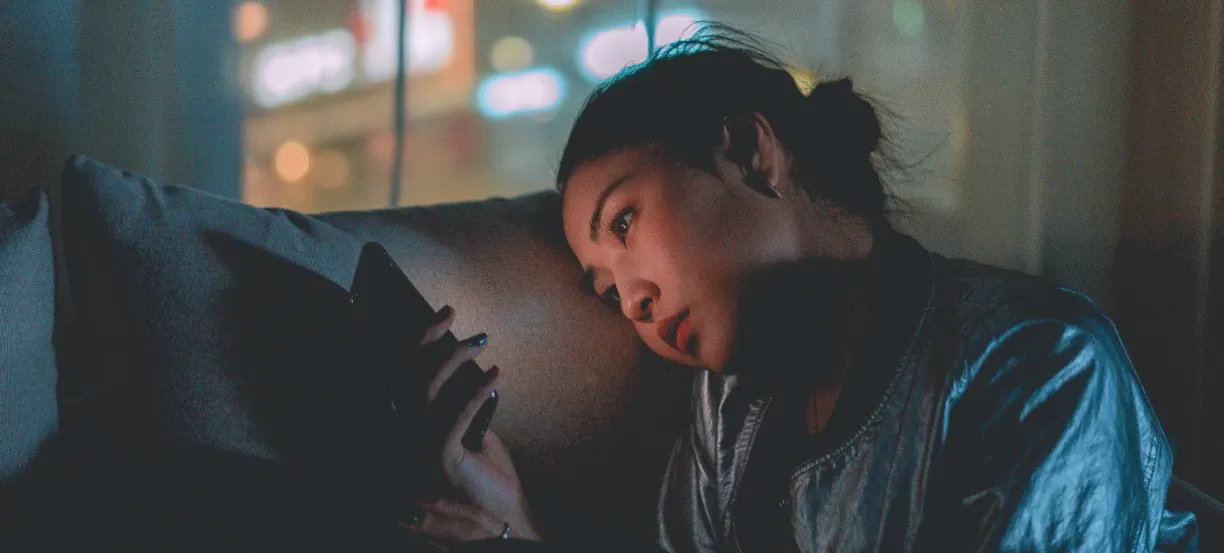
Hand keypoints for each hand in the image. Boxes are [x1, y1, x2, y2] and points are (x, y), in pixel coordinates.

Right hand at [402, 307, 543, 547]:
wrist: (502, 514)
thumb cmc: (489, 473)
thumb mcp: (474, 429)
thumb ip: (464, 404)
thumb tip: (468, 369)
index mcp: (415, 426)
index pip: (407, 376)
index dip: (421, 342)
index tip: (445, 315)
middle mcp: (410, 435)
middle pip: (409, 377)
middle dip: (430, 340)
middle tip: (455, 316)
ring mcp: (421, 449)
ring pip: (428, 392)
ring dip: (455, 360)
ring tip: (481, 342)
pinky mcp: (441, 461)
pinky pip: (455, 418)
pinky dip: (475, 394)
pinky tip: (495, 377)